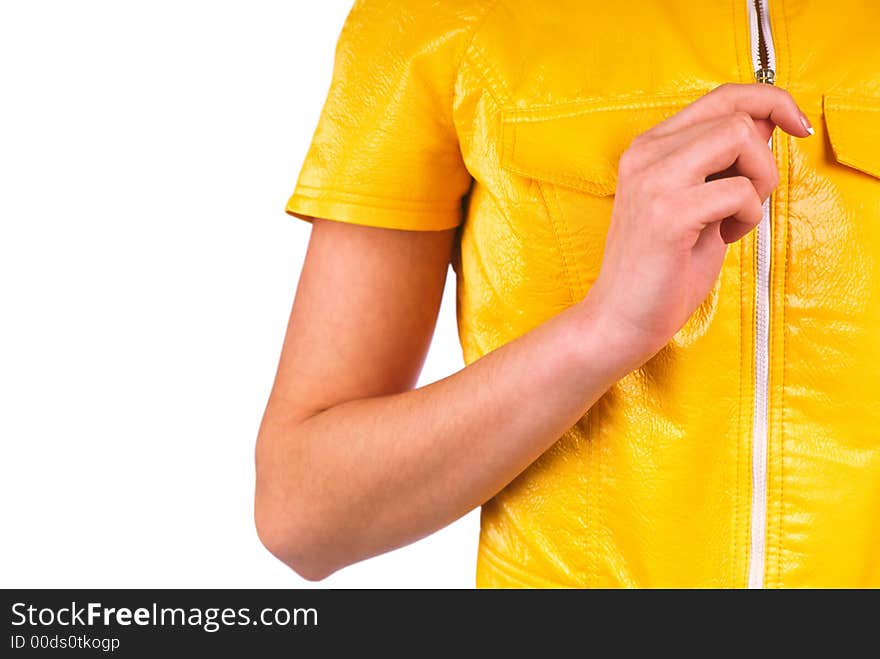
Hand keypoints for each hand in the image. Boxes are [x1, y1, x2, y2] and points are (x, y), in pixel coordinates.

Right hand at [579, 83, 812, 366]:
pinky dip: (747, 216)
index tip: (796, 124)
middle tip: (751, 197)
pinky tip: (723, 237)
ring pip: (740, 138)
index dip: (770, 101)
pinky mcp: (668, 214)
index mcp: (649, 147)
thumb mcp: (697, 199)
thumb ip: (724, 159)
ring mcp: (654, 181)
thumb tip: (769, 121)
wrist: (621, 317)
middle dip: (765, 157)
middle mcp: (646, 154)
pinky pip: (739, 191)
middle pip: (737, 114)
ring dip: (758, 181)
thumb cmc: (660, 266)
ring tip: (734, 217)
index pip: (721, 97)